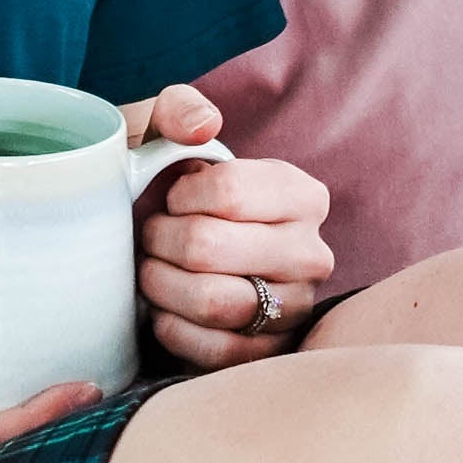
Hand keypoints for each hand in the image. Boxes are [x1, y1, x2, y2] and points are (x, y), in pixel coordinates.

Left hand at [119, 86, 333, 369]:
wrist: (157, 246)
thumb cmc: (167, 186)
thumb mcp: (165, 133)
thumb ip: (179, 108)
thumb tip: (203, 127)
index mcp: (302, 195)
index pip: (229, 192)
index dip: (180, 195)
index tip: (171, 197)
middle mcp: (312, 254)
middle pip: (209, 248)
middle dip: (159, 240)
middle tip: (150, 237)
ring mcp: (296, 309)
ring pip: (212, 302)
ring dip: (161, 285)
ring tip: (152, 270)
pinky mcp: (269, 354)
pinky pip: (215, 351)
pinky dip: (173, 329)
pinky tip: (163, 310)